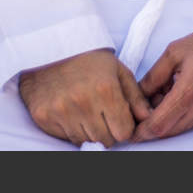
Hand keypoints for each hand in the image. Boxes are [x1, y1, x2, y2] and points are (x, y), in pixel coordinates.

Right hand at [16, 47, 150, 146]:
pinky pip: (67, 139)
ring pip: (86, 141)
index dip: (124, 127)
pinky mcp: (44, 117)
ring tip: (87, 111)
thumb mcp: (117, 71)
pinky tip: (72, 112)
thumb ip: (136, 97)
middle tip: (103, 115)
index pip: (123, 132)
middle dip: (109, 131)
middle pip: (106, 140)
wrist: (48, 51)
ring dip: (90, 132)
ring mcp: (61, 111)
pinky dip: (73, 130)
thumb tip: (148, 118)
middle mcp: (82, 102)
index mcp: (105, 89)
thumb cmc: (88, 61)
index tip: (120, 118)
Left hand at [132, 24, 192, 141]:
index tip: (130, 126)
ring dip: (165, 120)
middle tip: (143, 107)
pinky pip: (192, 122)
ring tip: (162, 95)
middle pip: (167, 131)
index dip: (140, 131)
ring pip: (179, 128)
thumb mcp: (175, 51)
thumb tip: (138, 95)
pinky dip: (179, 115)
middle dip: (150, 125)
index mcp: (189, 92)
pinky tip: (178, 95)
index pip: (158, 125)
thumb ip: (153, 76)